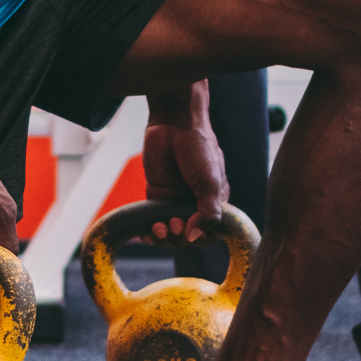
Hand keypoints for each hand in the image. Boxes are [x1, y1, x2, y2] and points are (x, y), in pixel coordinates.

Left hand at [142, 85, 227, 243]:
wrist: (175, 122)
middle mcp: (195, 204)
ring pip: (170, 232)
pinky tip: (145, 235)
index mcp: (214, 202)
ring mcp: (175, 200)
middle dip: (179, 237)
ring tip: (160, 228)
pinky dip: (149, 231)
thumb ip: (208, 212)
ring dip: (164, 237)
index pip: (210, 232)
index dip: (200, 238)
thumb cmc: (200, 148)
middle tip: (174, 224)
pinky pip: (153, 220)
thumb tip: (193, 237)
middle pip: (187, 236)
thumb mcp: (210, 182)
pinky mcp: (157, 194)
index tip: (191, 233)